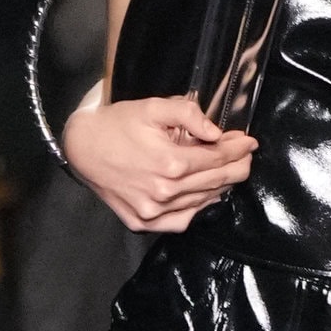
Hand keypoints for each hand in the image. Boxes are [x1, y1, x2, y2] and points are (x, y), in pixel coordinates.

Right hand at [61, 92, 256, 230]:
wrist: (81, 147)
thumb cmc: (116, 124)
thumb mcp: (152, 108)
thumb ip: (188, 114)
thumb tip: (215, 132)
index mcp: (170, 164)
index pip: (217, 159)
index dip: (237, 149)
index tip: (248, 142)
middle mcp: (165, 193)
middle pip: (215, 182)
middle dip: (237, 167)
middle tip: (247, 156)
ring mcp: (153, 212)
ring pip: (202, 202)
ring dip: (220, 186)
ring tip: (230, 172)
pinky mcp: (143, 222)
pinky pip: (182, 221)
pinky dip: (198, 208)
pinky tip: (206, 195)